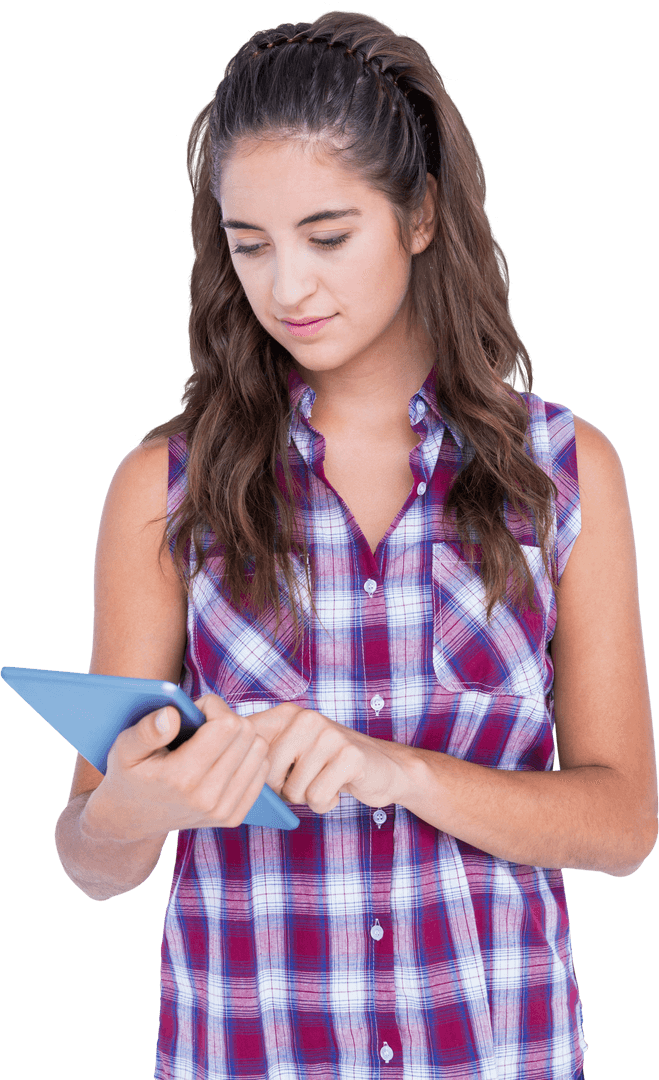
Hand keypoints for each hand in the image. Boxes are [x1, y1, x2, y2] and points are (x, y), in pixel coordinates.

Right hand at [82, 693, 270, 839]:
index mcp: (181, 777)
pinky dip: (248, 757)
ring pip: (259, 750)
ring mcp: (223, 810)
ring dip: (240, 737)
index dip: (214, 706)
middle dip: (227, 718)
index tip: (196, 710)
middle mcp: (207, 797)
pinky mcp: (233, 817)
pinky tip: (225, 757)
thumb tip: (172, 714)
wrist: (131, 821)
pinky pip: (261, 771)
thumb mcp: (123, 749)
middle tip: (204, 723)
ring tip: (214, 740)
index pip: (226, 725)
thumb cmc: (128, 776)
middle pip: (246, 733)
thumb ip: (146, 730)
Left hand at [250, 702, 411, 813]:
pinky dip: (326, 802)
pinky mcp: (349, 755)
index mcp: (285, 714)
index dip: (239, 763)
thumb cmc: (328, 765)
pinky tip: (338, 788)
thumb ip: (262, 754)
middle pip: (268, 776)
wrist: (384, 767)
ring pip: (294, 790)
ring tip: (324, 780)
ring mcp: (328, 734)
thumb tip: (225, 771)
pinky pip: (317, 797)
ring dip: (308, 797)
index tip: (239, 772)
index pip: (246, 736)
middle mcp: (305, 718)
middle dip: (284, 790)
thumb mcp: (293, 751)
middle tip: (306, 779)